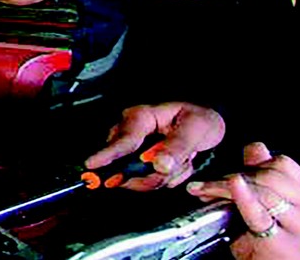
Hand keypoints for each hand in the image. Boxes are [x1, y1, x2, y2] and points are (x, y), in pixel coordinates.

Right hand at [84, 102, 224, 189]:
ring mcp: (132, 149)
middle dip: (156, 172)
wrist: (207, 127)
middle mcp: (130, 132)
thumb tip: (159, 164)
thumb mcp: (194, 128)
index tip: (92, 165)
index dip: (107, 155)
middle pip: (128, 165)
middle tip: (183, 162)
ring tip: (183, 159)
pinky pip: (145, 182)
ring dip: (165, 176)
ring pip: (138, 177)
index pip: (123, 140)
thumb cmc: (198, 119)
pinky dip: (165, 178)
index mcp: (141, 117)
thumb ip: (177, 147)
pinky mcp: (136, 163)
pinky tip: (176, 165)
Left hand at [187, 143, 299, 259]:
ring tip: (205, 193)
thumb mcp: (265, 205)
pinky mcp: (284, 243)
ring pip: (261, 192)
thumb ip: (262, 174)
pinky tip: (233, 184)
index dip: (252, 165)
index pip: (282, 164)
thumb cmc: (267, 242)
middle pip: (270, 176)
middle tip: (206, 186)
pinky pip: (259, 213)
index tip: (228, 175)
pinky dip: (243, 197)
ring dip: (225, 189)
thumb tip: (256, 147)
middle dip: (234, 177)